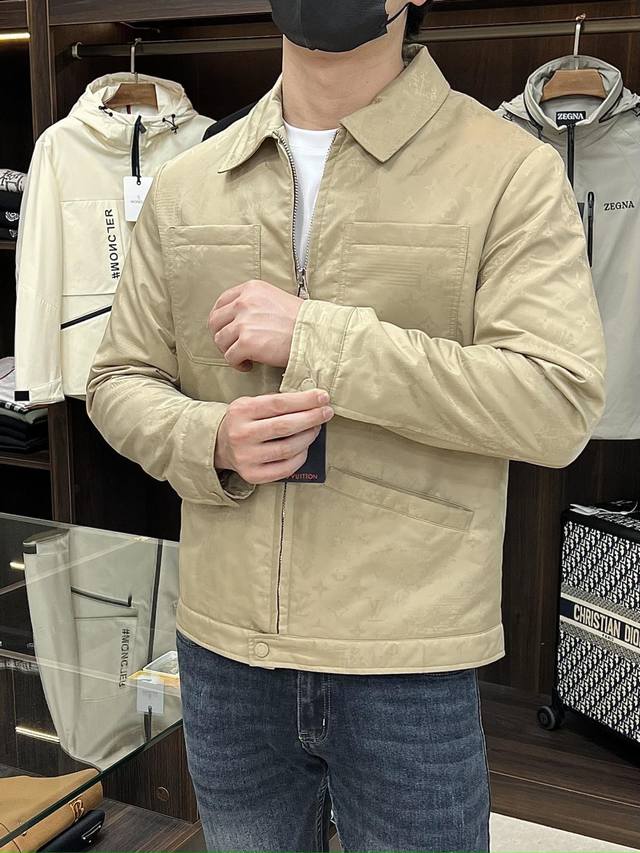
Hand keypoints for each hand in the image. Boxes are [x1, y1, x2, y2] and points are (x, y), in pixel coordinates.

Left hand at [208, 280, 303, 371]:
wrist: (314, 334)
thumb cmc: (301, 321)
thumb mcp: (276, 298)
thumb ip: (256, 303)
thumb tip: (241, 318)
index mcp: (251, 289)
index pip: (222, 302)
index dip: (221, 319)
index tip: (226, 329)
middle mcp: (244, 302)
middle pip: (215, 321)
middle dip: (221, 336)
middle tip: (231, 346)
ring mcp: (243, 322)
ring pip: (220, 340)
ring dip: (229, 351)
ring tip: (243, 356)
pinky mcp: (246, 342)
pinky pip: (230, 357)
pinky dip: (237, 363)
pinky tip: (249, 365)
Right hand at [215, 390, 333, 483]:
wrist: (221, 445)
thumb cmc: (244, 421)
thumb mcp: (251, 403)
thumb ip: (276, 402)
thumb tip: (312, 401)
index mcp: (241, 411)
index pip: (278, 404)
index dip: (304, 400)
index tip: (323, 397)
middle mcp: (241, 435)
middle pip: (285, 426)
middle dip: (311, 418)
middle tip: (326, 412)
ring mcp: (246, 457)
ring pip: (288, 448)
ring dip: (309, 437)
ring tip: (316, 428)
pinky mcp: (253, 475)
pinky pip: (286, 467)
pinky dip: (301, 456)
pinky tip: (306, 446)